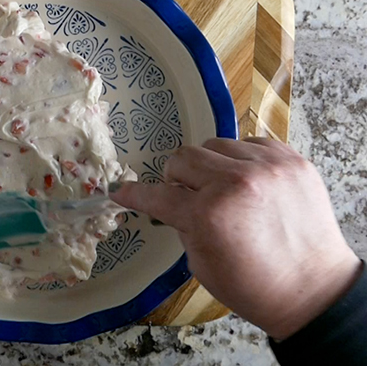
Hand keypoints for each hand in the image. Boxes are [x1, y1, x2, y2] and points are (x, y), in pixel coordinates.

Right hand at [109, 137, 360, 339]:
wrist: (313, 291)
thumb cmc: (254, 286)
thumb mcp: (200, 263)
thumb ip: (183, 224)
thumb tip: (173, 202)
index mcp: (208, 214)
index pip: (157, 195)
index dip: (135, 194)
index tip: (121, 191)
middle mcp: (236, 182)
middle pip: (183, 158)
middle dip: (178, 179)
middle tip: (189, 197)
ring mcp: (268, 167)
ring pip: (215, 145)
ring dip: (211, 167)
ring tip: (225, 191)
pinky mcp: (292, 160)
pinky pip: (250, 144)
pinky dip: (243, 161)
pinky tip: (250, 184)